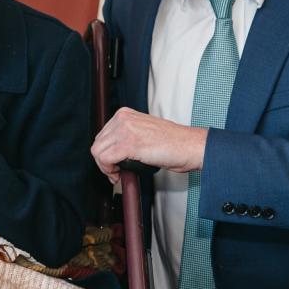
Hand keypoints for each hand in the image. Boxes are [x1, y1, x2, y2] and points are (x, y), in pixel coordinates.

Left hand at [90, 107, 207, 183]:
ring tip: (118, 174)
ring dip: (105, 168)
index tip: (113, 163)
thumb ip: (126, 136)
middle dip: (104, 161)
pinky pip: (105, 159)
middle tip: (116, 172)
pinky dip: (109, 171)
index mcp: (125, 114)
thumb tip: (112, 151)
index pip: (102, 135)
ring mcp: (125, 130)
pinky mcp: (129, 143)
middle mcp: (123, 119)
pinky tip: (119, 175)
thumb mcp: (143, 132)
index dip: (105, 153)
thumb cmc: (173, 143)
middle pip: (98, 143)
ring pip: (98, 152)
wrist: (190, 146)